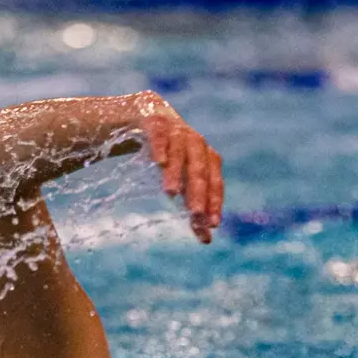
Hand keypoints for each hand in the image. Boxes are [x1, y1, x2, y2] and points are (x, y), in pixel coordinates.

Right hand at [139, 102, 223, 243]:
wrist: (142, 117)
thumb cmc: (167, 156)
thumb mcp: (179, 183)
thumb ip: (192, 209)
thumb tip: (207, 241)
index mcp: (206, 157)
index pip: (215, 181)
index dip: (215, 201)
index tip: (212, 224)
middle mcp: (195, 142)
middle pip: (200, 168)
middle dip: (199, 192)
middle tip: (196, 214)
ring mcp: (176, 128)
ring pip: (181, 151)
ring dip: (177, 172)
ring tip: (170, 194)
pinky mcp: (154, 119)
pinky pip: (160, 133)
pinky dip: (161, 146)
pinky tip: (158, 162)